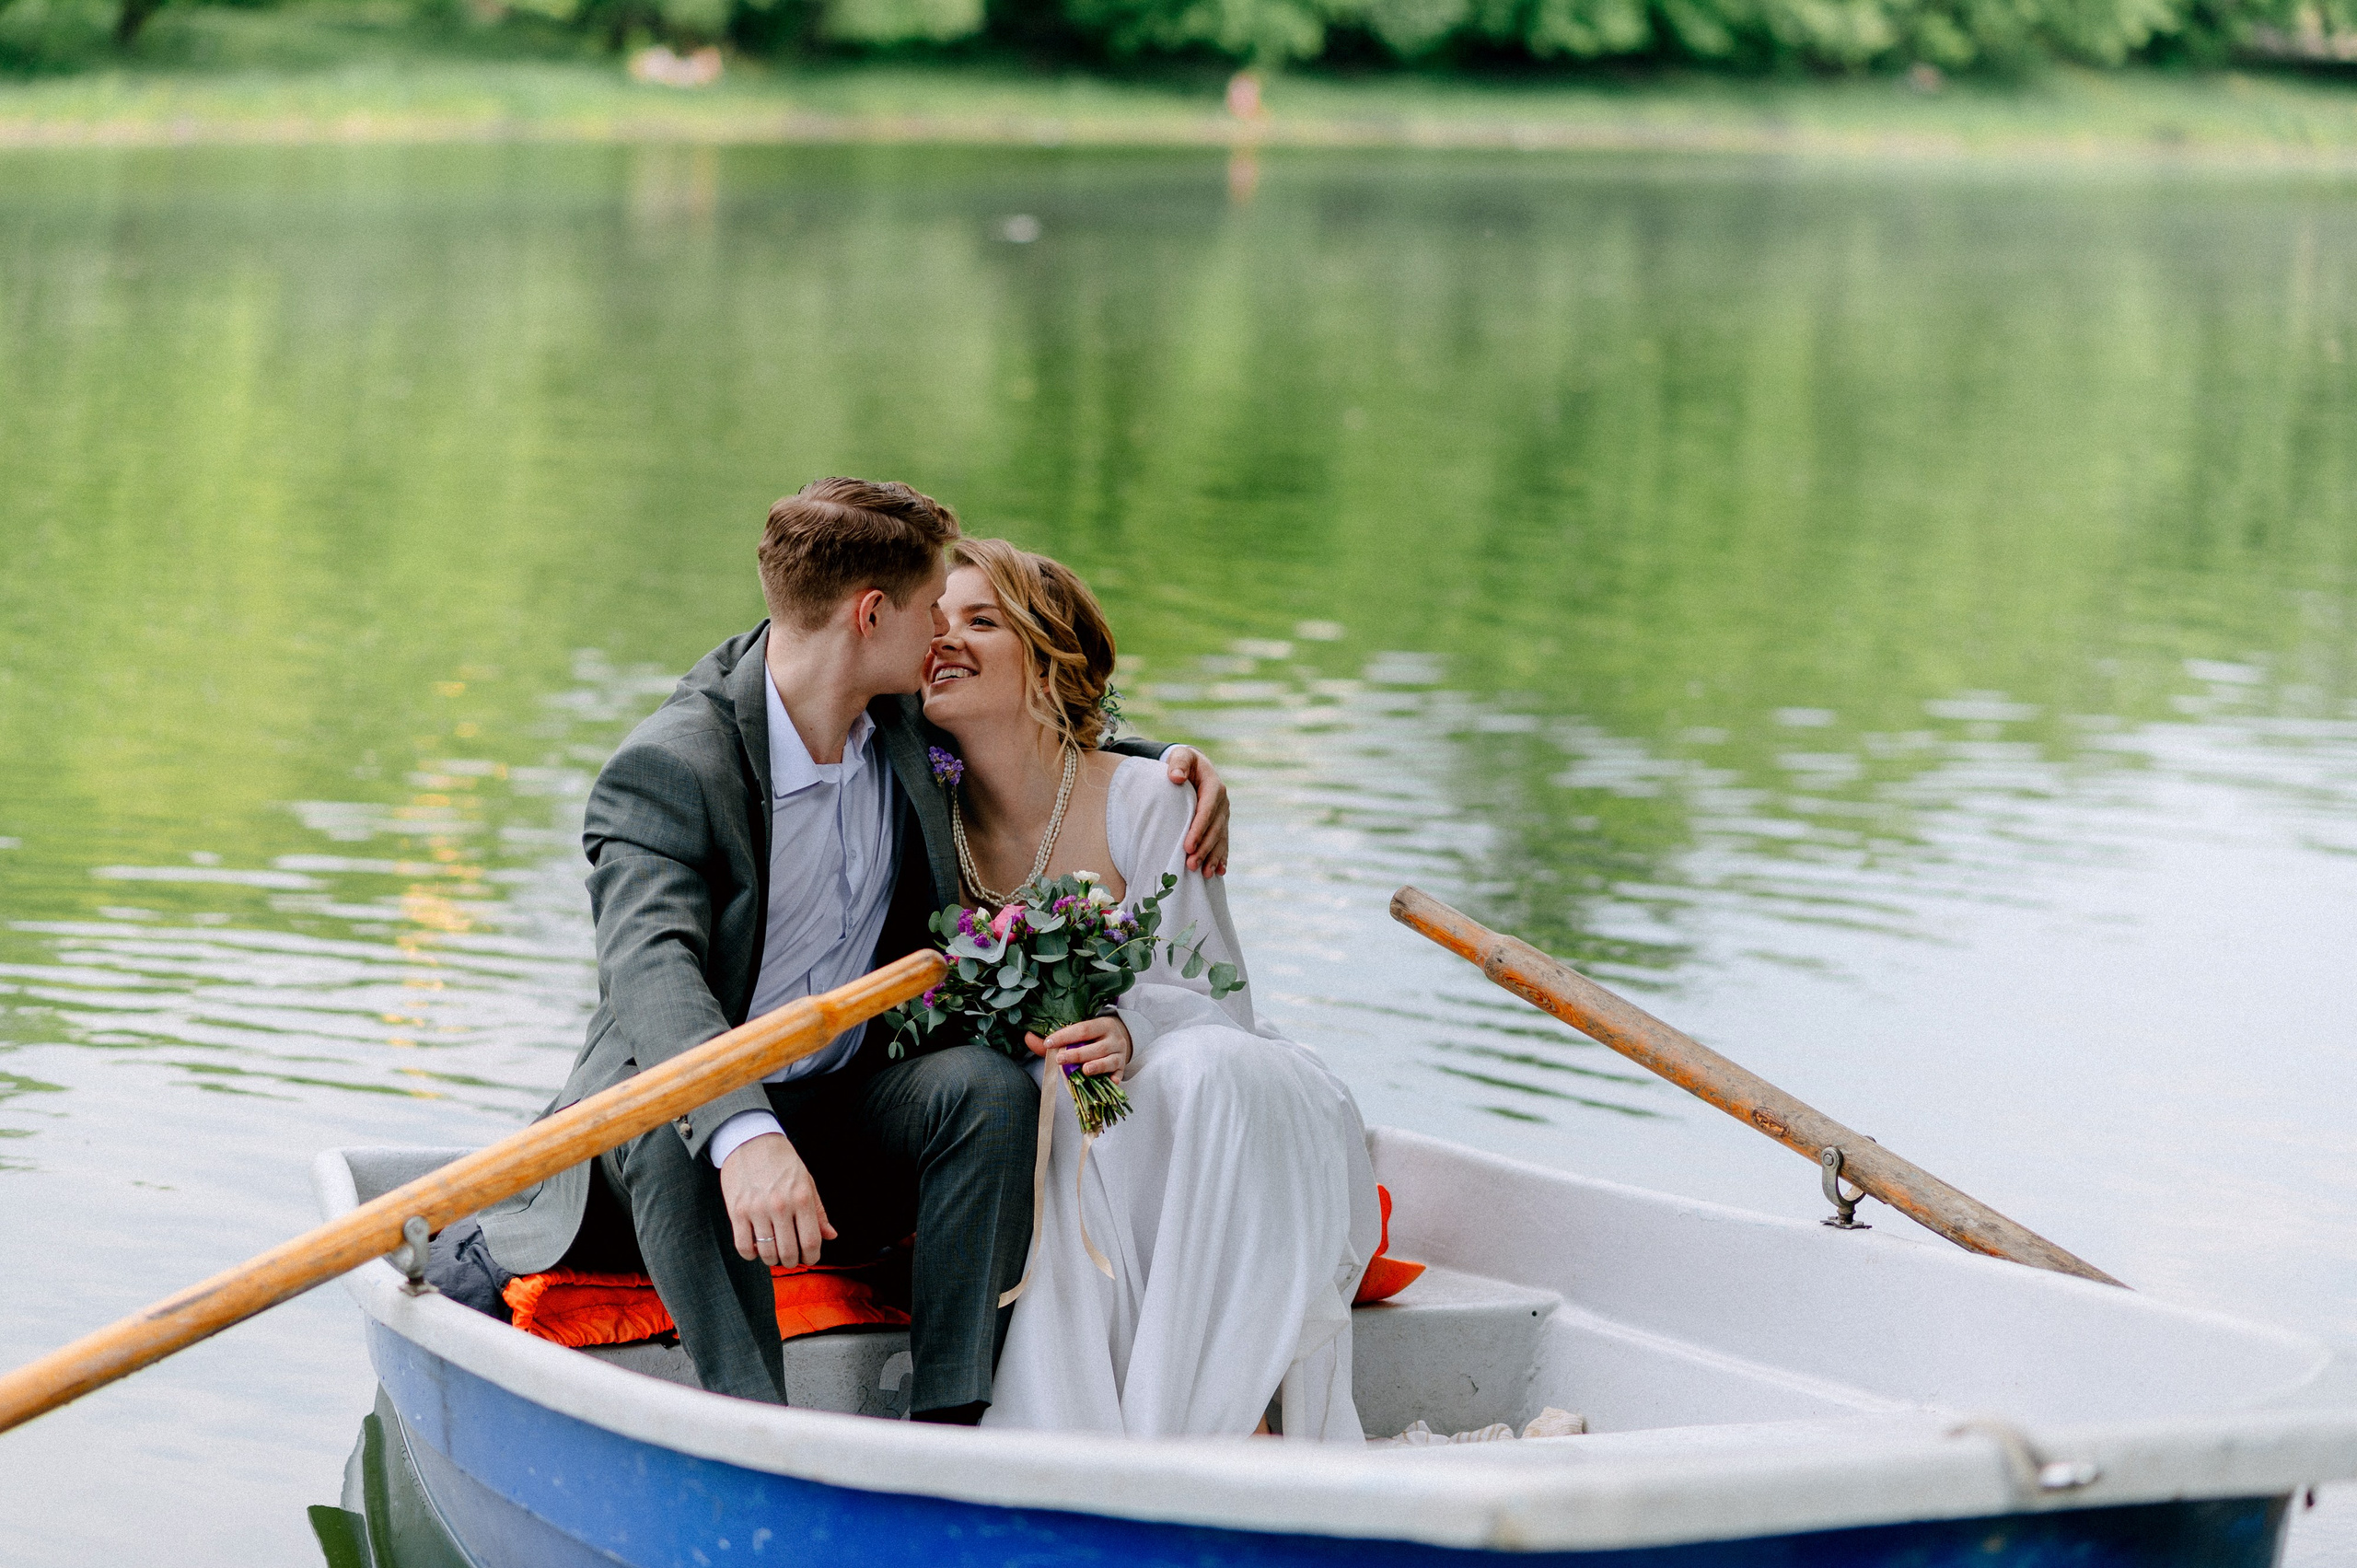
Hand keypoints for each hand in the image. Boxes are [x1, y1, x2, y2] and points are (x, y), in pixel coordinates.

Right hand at [719, 1132, 835, 1267]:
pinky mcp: (737, 1211)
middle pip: (788, 1251)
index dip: (812, 1257)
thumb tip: (830, 1235)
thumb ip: (819, 1211)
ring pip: (766, 1252)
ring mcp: (756, 1209)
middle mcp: (780, 1205)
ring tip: (774, 1252)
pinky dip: (750, 1254)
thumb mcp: (807, 1181)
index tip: (810, 1258)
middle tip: (791, 1258)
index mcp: (801, 1198)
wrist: (751, 1140)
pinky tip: (756, 1247)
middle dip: (792, 1261)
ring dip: (772, 1259)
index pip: (811, 1241)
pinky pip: (742, 1246)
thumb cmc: (781, 1160)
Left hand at [1026, 1015, 1131, 1082]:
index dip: (1065, 1035)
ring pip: (1109, 1061)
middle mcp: (1113, 1038)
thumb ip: (1053, 1040)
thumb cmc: (1093, 1038)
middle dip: (1078, 1054)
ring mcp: (1120, 1055)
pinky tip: (1111, 1083)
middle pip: (1096, 1047)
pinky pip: (1119, 1075)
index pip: (1083, 1029)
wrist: (1119, 1038)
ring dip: (1097, 1066)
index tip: (1049, 1042)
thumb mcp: (1078, 1034)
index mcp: (1101, 1025)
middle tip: (1060, 1059)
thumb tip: (1027, 1037)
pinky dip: (1114, 1080)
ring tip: (1084, 1070)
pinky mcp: (1122, 1069)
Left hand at [1161, 746, 1230, 875]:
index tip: (1188, 846)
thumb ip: (1178, 764)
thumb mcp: (1180, 756)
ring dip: (1213, 857)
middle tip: (1191, 864)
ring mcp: (1223, 814)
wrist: (1194, 766)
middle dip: (1204, 848)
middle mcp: (1222, 802)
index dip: (1198, 829)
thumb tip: (1176, 777)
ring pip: (1220, 838)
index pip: (1207, 810)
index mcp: (1214, 786)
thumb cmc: (1183, 762)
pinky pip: (1223, 842)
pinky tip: (1220, 871)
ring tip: (1205, 874)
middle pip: (1214, 829)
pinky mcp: (1220, 823)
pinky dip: (1222, 857)